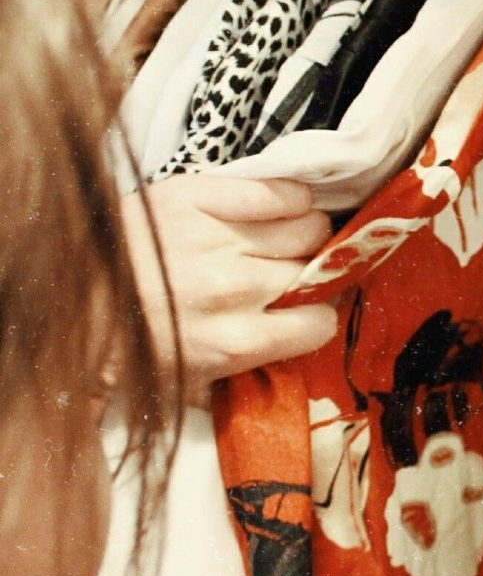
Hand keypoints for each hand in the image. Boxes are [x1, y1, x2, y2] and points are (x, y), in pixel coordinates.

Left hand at [123, 175, 337, 404]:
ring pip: (310, 227)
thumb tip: (290, 373)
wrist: (70, 292)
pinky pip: (279, 192)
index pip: (319, 324)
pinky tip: (282, 207)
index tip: (303, 311)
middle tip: (291, 273)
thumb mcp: (186, 384)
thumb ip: (240, 382)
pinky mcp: (201, 197)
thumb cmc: (132, 341)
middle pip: (317, 271)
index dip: (314, 317)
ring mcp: (218, 238)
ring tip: (284, 239)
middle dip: (310, 273)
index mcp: (233, 341)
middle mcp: (233, 289)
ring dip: (305, 234)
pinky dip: (291, 198)